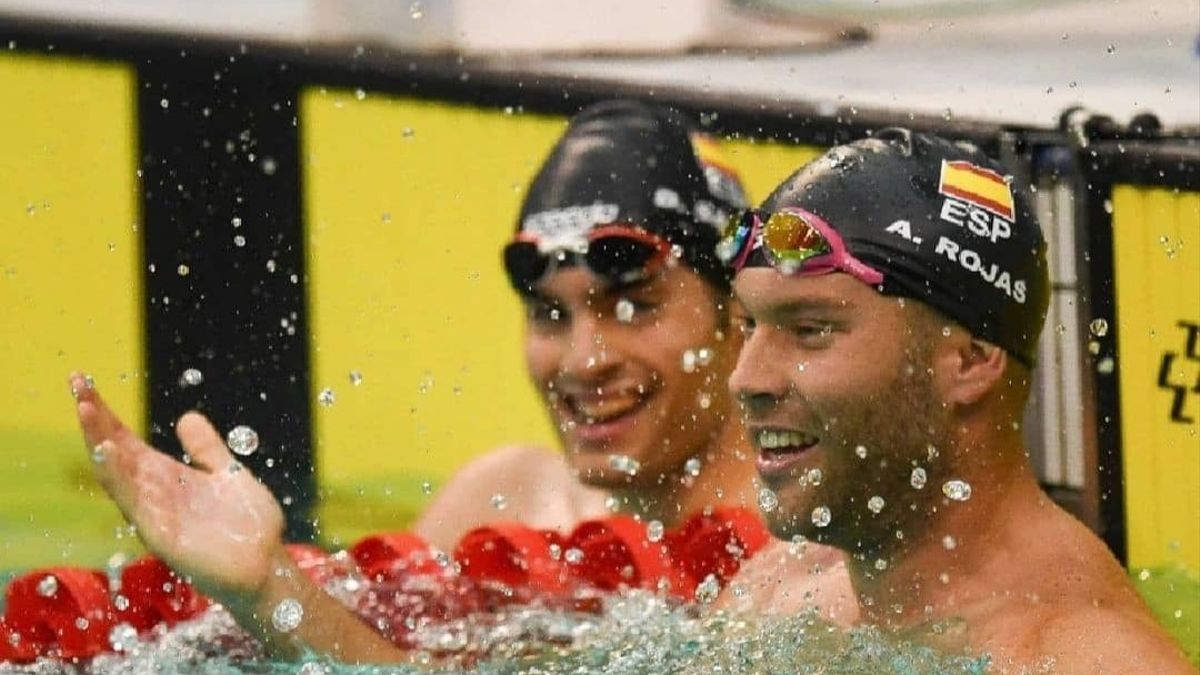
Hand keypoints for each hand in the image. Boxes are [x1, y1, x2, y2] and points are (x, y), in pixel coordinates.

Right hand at [70, 373, 284, 602]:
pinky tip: (110, 453)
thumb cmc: (245, 526)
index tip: (85, 384)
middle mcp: (154, 495)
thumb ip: (206, 449)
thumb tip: (186, 417)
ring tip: (87, 408)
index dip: (106, 416)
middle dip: (96, 421)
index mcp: (166, 478)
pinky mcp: (163, 536)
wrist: (266, 566)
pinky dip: (121, 478)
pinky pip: (136, 504)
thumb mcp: (226, 475)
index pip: (126, 443)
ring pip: (118, 475)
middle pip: (115, 453)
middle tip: (77, 384)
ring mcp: (154, 515)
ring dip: (100, 442)